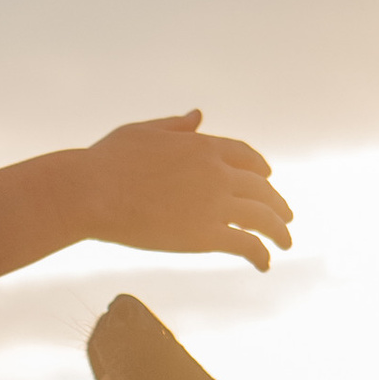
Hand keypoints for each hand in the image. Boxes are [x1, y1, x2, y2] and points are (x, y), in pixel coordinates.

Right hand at [76, 112, 292, 268]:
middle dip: (277, 204)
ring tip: (286, 243)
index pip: (246, 156)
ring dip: (279, 231)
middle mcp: (217, 172)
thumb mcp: (144, 131)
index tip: (268, 179)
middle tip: (286, 217)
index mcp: (203, 145)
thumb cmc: (107, 160)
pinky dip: (262, 255)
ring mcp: (214, 204)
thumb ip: (175, 125)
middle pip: (261, 188)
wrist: (92, 191)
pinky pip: (246, 245)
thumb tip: (198, 115)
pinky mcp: (206, 236)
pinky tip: (265, 264)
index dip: (261, 169)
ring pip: (263, 218)